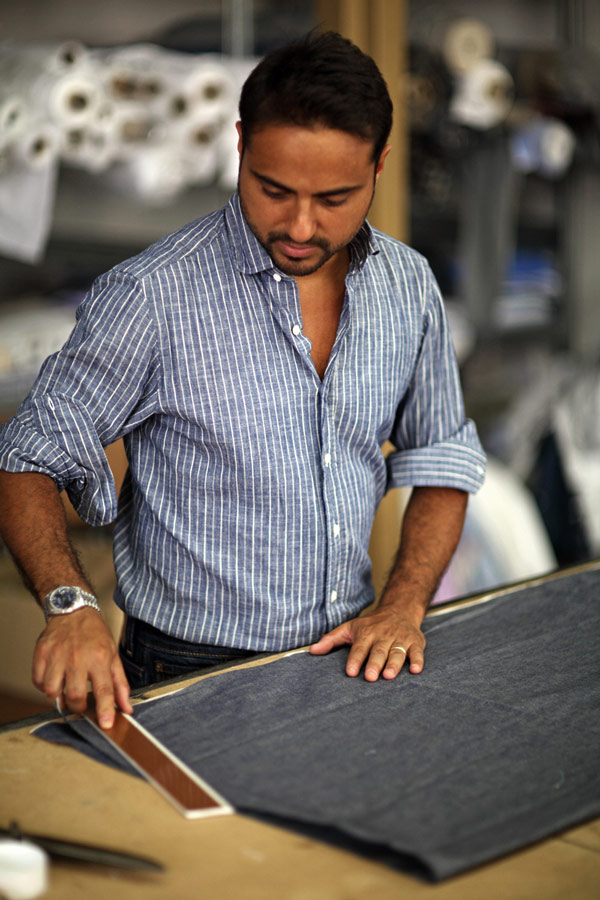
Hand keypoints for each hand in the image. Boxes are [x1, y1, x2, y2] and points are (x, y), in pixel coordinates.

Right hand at [33, 608, 131, 728]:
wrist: (73, 610)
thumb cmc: (94, 634)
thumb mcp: (113, 655)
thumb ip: (120, 684)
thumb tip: (127, 708)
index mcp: (100, 658)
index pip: (104, 690)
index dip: (105, 710)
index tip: (106, 725)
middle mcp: (78, 657)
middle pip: (75, 696)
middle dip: (78, 708)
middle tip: (80, 705)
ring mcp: (57, 655)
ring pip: (52, 691)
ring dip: (58, 699)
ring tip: (65, 692)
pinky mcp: (41, 653)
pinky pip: (37, 682)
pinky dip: (44, 687)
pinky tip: (54, 681)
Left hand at [309, 606, 425, 680]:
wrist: (399, 609)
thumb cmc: (371, 624)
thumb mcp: (349, 628)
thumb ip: (331, 640)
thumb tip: (312, 651)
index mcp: (366, 634)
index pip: (359, 648)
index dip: (355, 659)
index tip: (350, 672)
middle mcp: (383, 636)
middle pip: (378, 651)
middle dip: (374, 664)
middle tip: (370, 677)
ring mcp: (400, 639)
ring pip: (397, 652)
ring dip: (394, 664)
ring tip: (388, 676)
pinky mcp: (415, 642)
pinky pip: (417, 652)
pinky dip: (417, 660)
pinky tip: (415, 670)